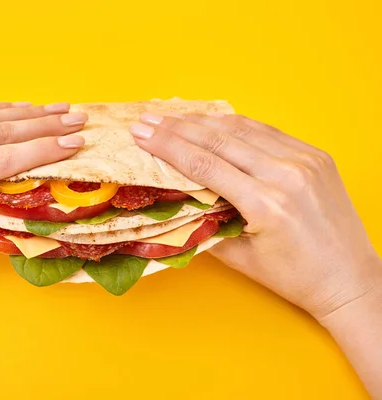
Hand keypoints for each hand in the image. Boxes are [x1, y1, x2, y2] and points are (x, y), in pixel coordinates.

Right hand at [130, 112, 381, 320]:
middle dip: (177, 127)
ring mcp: (306, 160)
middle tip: (148, 118)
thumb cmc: (296, 278)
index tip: (142, 134)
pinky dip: (236, 125)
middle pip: (219, 140)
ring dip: (204, 120)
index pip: (204, 165)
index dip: (168, 146)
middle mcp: (288, 174)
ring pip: (243, 128)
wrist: (350, 279)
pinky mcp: (316, 155)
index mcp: (267, 204)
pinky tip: (214, 121)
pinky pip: (267, 132)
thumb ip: (207, 225)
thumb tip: (177, 201)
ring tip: (174, 115)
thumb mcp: (242, 258)